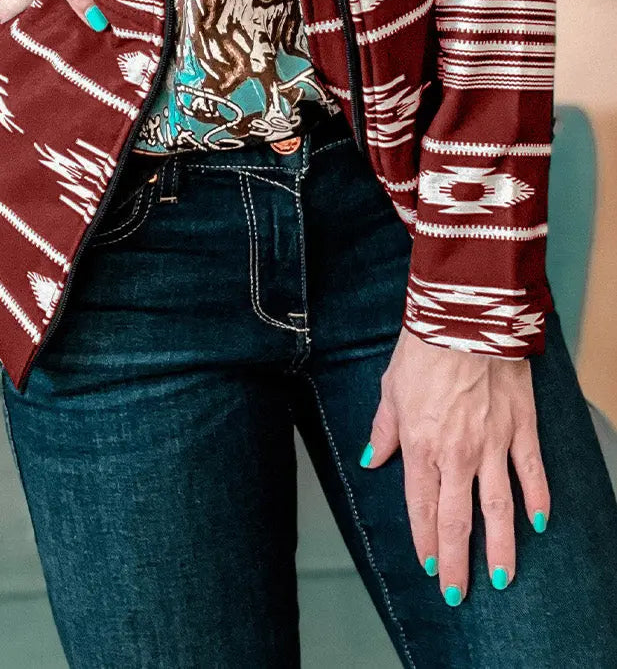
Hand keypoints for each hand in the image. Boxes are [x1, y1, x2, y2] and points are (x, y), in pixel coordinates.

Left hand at [361, 327, 550, 602]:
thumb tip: (373, 460)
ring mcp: (493, 443)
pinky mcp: (521, 427)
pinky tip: (539, 523)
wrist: (464, 317)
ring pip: (498, 507)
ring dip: (500, 546)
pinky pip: (532, 472)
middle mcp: (457, 453)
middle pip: (457, 519)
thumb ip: (384, 430)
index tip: (429, 567)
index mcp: (421, 445)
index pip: (421, 506)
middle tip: (460, 595)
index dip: (424, 540)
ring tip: (501, 578)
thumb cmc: (423, 349)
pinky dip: (538, 498)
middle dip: (457, 561)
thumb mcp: (391, 388)